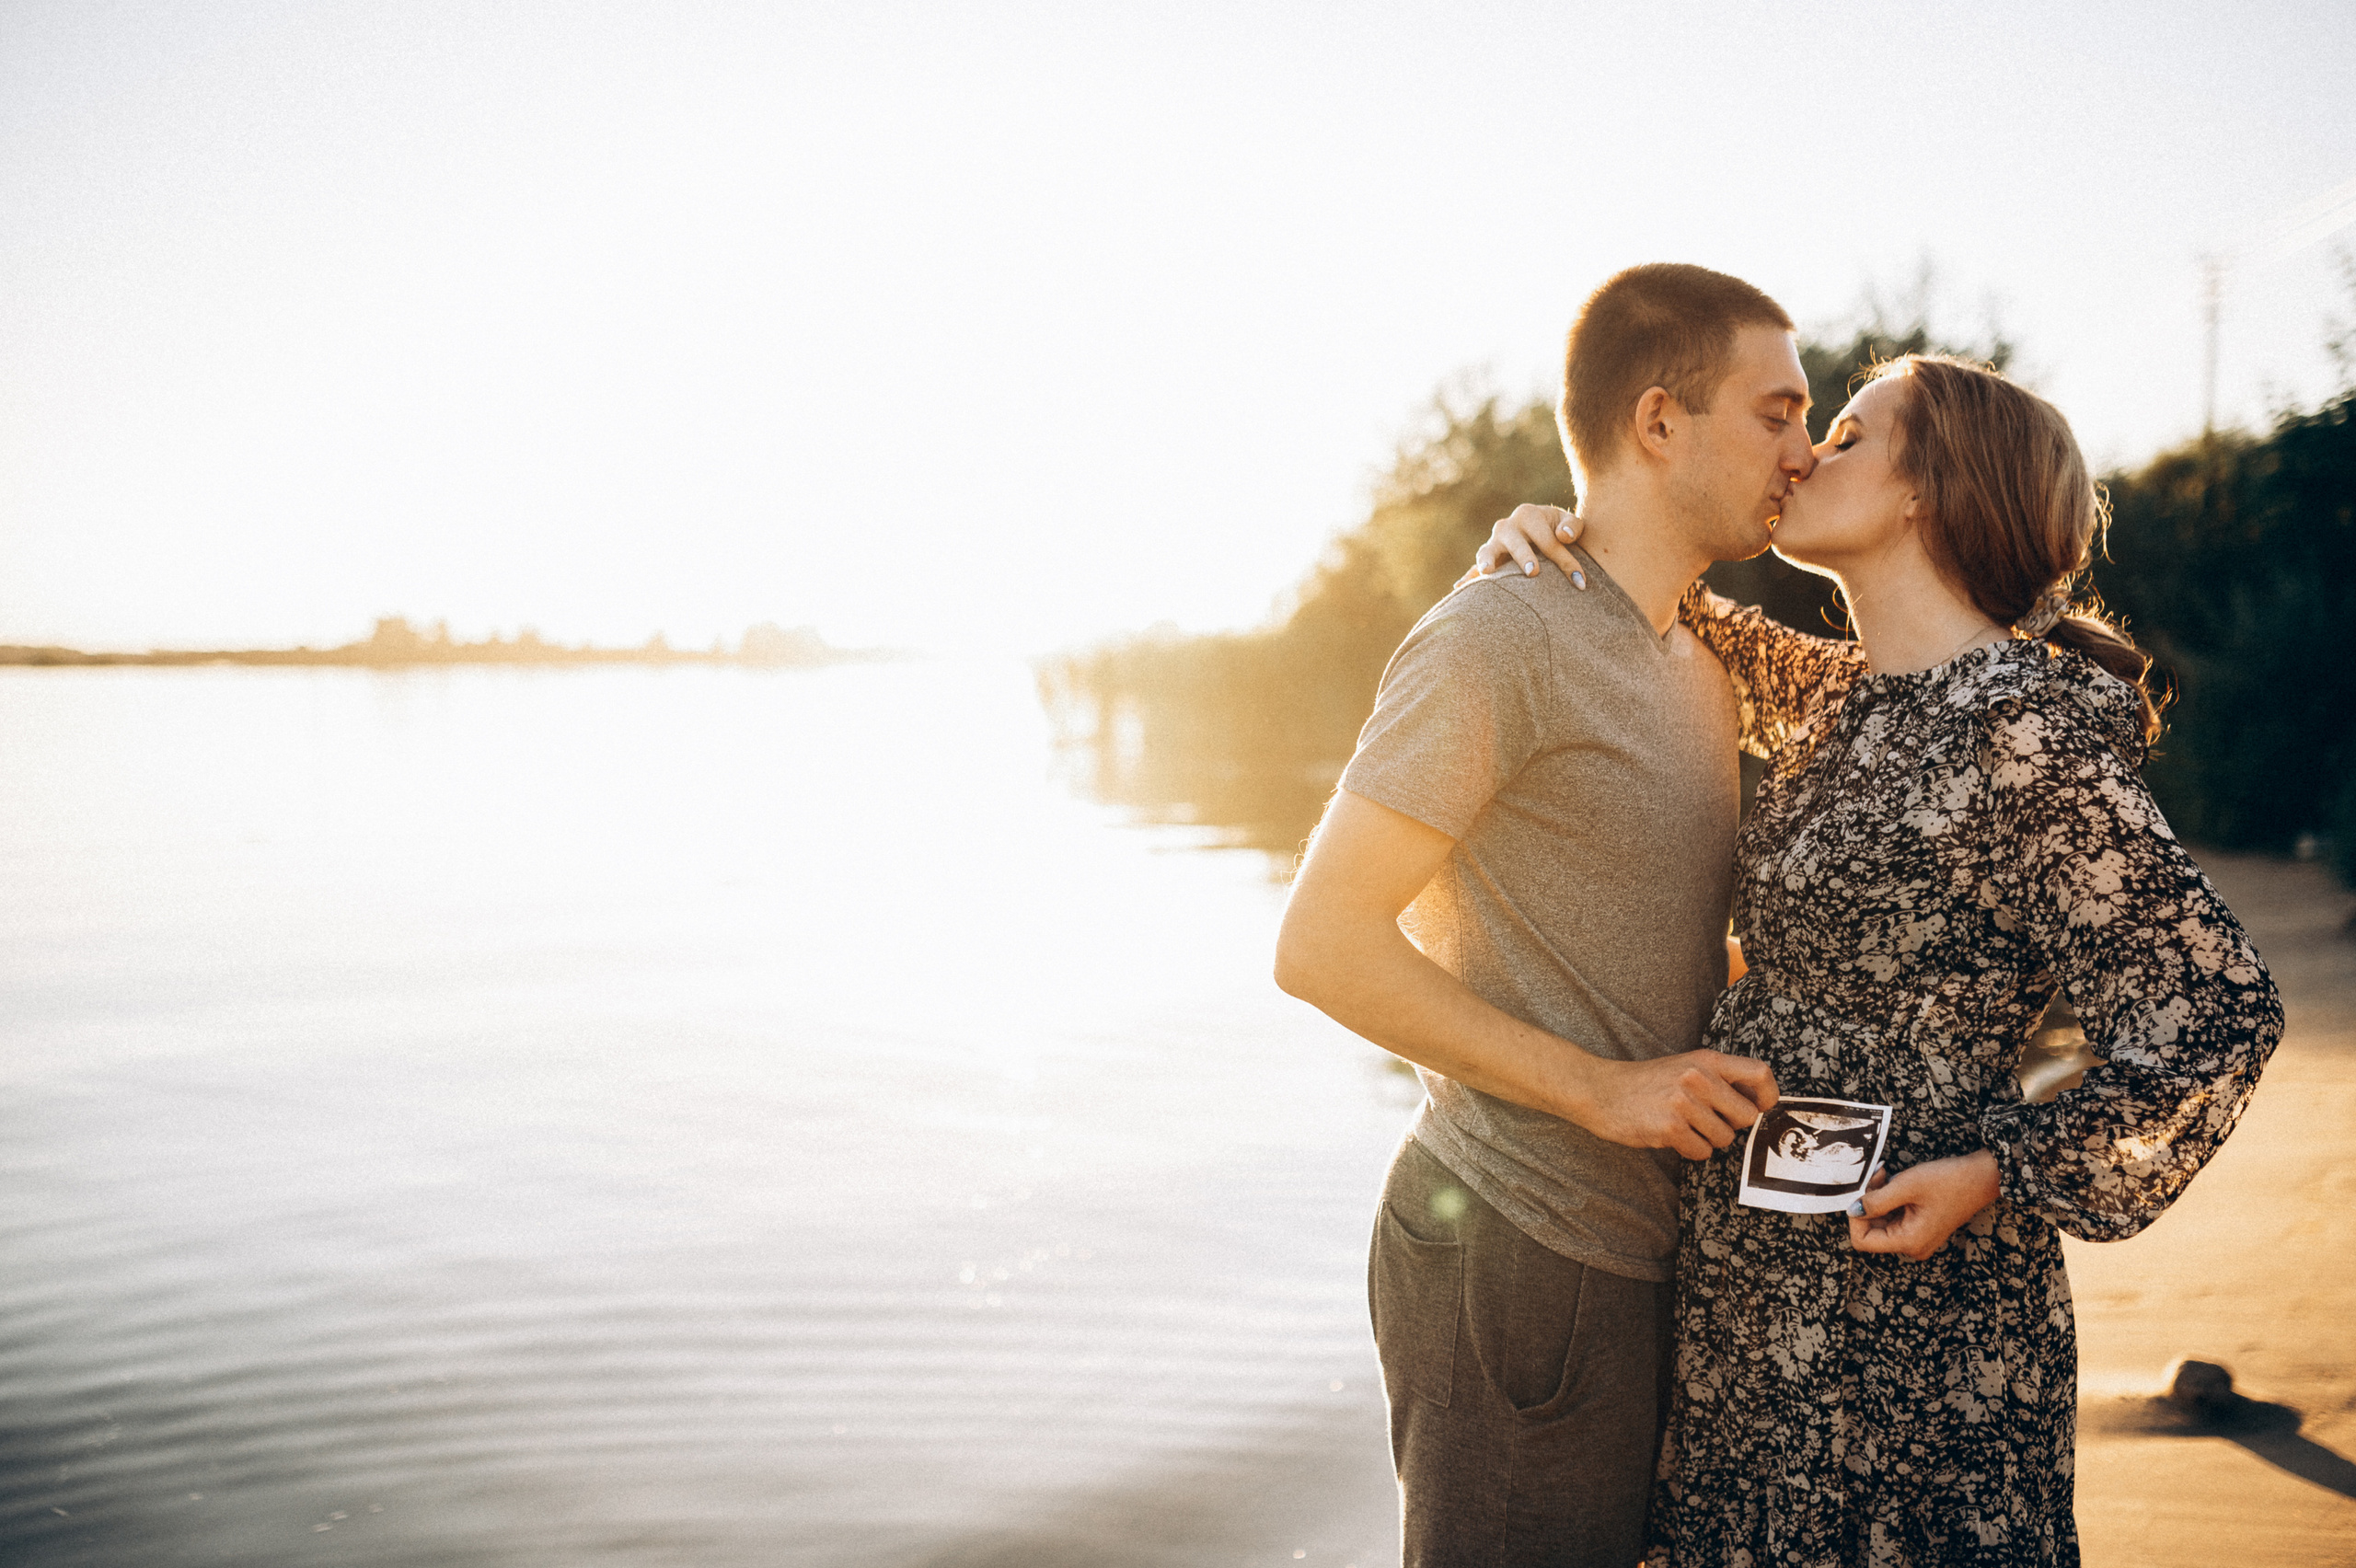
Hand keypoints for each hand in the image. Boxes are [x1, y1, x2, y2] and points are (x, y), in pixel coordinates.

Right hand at [1460, 503, 1585, 586]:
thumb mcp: (1571, 526)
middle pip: (1515, 542)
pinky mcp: (1486, 560)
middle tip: (1533, 572)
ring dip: (1487, 561)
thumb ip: (1572, 527)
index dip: (1565, 561)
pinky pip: (1474, 569)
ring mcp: (1493, 543)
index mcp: (1528, 514)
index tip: (1580, 582)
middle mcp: (1507, 526)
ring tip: (1488, 571)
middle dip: (1524, 556)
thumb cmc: (1559, 531)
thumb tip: (1563, 536)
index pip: (1548, 540)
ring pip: (1487, 551)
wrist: (1541, 531)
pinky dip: (1467, 578)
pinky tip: (1459, 587)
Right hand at [1564, 1050, 1777, 1160]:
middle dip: (1730, 1125)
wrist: (1601, 1090)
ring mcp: (1683, 1103)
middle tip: (1707, 1120)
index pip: (1760, 1073)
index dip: (1769, 1096)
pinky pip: (1701, 1152)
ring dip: (1707, 1139)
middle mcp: (1698, 1078)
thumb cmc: (1646, 1083)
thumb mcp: (1685, 1066)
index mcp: (1706, 1060)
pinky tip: (1670, 1135)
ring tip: (1682, 1125)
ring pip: (1724, 1139)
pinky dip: (1689, 1150)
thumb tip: (1756, 1105)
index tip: (1760, 1108)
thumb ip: (1718, 1079)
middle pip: (1746, 1116)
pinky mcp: (1669, 1127)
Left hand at [1847, 1151, 2000, 1260]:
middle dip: (1867, 1202)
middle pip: (1871, 1230)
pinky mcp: (1920, 1227)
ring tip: (1885, 1175)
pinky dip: (1888, 1199)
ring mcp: (1917, 1237)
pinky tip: (1893, 1180)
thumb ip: (1875, 1201)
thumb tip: (1852, 1210)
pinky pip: (1894, 1217)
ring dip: (1877, 1197)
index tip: (1861, 1193)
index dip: (1856, 1217)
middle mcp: (1912, 1246)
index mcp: (1909, 1241)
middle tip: (1875, 1176)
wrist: (1982, 1177)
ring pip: (1881, 1221)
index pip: (1862, 1241)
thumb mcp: (1906, 1186)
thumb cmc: (1949, 1181)